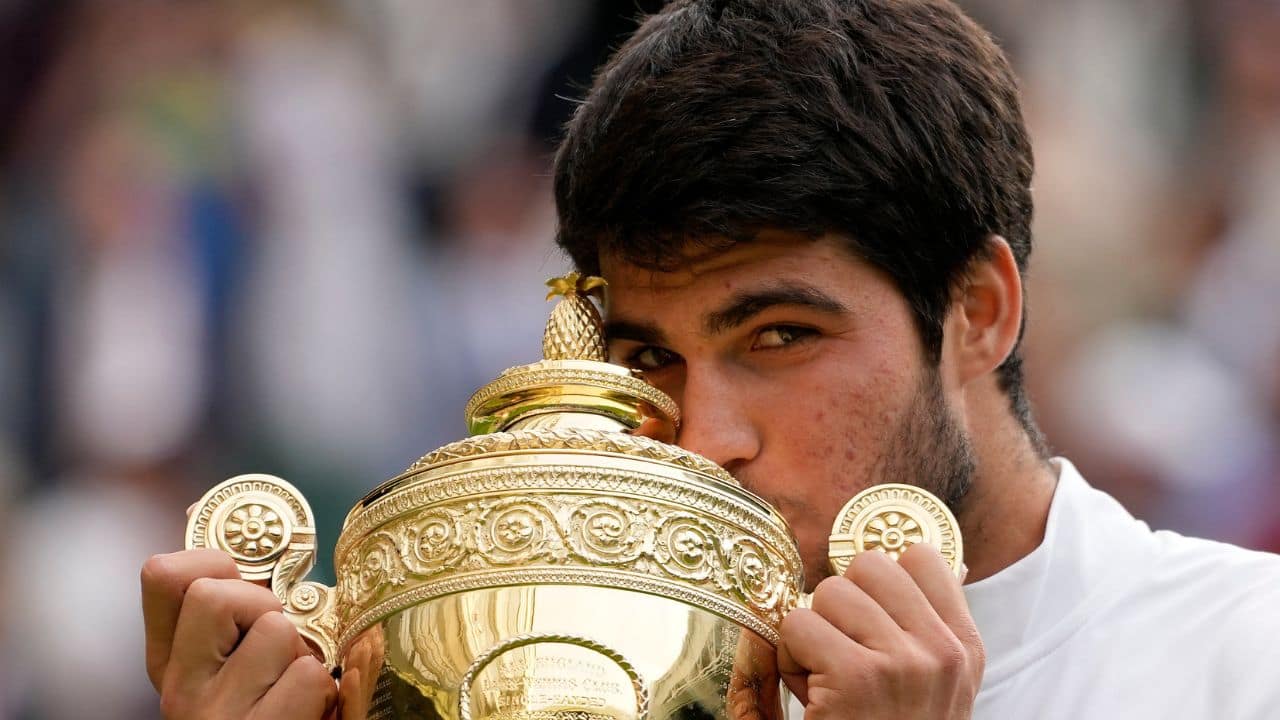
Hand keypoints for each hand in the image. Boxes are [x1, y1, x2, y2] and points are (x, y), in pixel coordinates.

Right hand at [141, 549, 337, 718]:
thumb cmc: (263, 711)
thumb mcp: (229, 666)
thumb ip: (229, 619)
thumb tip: (254, 560)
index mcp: (169, 665)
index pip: (162, 576)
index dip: (211, 563)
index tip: (238, 584)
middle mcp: (180, 690)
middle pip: (214, 593)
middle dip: (263, 606)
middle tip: (276, 643)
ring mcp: (216, 716)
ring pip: (276, 631)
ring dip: (302, 654)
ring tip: (293, 685)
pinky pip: (308, 677)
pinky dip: (322, 689)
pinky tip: (307, 711)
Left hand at [777, 544, 983, 718]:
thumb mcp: (937, 686)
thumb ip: (929, 627)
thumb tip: (939, 561)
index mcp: (964, 648)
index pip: (922, 557)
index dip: (879, 581)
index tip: (869, 621)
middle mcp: (942, 652)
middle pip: (868, 566)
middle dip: (841, 603)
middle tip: (843, 654)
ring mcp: (902, 662)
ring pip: (829, 593)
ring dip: (812, 634)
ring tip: (827, 680)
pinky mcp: (856, 677)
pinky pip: (798, 625)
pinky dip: (789, 659)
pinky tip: (812, 697)